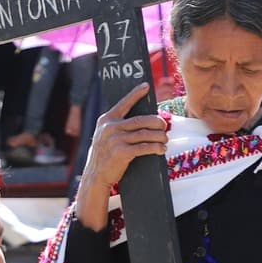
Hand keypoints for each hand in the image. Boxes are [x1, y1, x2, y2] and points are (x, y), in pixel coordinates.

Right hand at [77, 83, 167, 226]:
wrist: (96, 176)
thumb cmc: (104, 155)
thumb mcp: (105, 136)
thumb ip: (117, 126)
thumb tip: (141, 121)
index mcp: (106, 119)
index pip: (124, 103)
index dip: (136, 94)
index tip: (146, 86)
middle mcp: (110, 127)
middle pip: (141, 120)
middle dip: (156, 122)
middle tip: (164, 126)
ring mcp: (115, 140)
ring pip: (145, 134)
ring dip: (159, 137)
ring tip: (165, 139)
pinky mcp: (121, 152)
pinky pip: (144, 148)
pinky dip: (155, 148)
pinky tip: (161, 149)